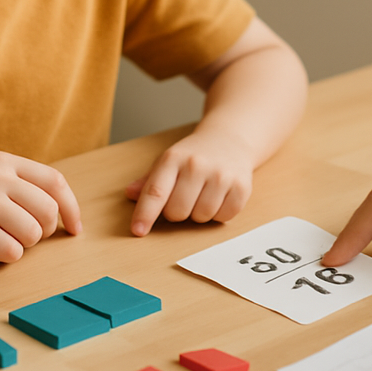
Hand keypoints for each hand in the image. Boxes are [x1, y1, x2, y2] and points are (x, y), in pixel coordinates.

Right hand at [0, 152, 81, 261]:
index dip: (71, 208)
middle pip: (48, 210)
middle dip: (44, 231)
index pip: (55, 182)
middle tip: (26, 236)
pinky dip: (7, 255)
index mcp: (3, 161)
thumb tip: (62, 210)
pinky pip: (11, 251)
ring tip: (4, 238)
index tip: (75, 228)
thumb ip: (19, 183)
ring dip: (25, 244)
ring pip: (32, 233)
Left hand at [126, 129, 256, 235]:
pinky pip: (223, 217)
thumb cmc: (194, 155)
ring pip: (201, 217)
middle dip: (177, 212)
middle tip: (184, 197)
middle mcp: (197, 165)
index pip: (156, 192)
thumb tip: (130, 194)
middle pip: (177, 212)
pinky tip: (219, 197)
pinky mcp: (241, 187)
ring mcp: (221, 175)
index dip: (145, 214)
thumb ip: (149, 181)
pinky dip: (219, 214)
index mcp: (174, 158)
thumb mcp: (168, 161)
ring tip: (203, 194)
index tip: (138, 230)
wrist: (230, 139)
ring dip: (199, 213)